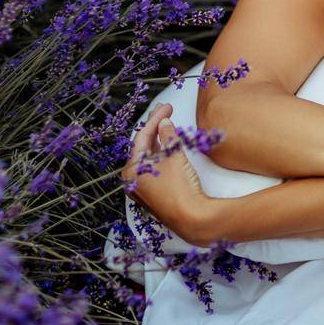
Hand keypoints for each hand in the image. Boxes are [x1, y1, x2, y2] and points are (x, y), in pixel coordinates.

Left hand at [121, 103, 213, 246]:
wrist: (192, 217)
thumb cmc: (178, 187)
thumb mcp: (173, 156)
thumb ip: (168, 136)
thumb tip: (165, 124)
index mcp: (131, 170)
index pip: (142, 137)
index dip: (155, 119)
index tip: (167, 106)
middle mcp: (134, 181)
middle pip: (144, 147)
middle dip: (155, 128)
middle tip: (165, 110)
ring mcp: (144, 189)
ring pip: (150, 159)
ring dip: (160, 141)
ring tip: (167, 125)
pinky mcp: (156, 195)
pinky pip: (156, 169)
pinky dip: (163, 155)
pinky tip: (169, 147)